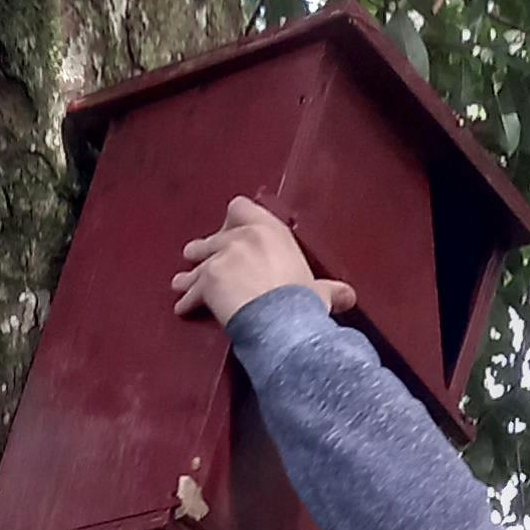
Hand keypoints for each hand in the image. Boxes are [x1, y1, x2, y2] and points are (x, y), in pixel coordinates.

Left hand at [172, 193, 359, 331]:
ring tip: (181, 281)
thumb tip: (348, 297)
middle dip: (206, 249)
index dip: (233, 221)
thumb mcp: (319, 292)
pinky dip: (187, 301)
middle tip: (198, 255)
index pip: (241, 208)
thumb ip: (329, 290)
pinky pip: (191, 291)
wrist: (282, 321)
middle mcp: (243, 236)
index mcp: (270, 230)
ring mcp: (222, 256)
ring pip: (198, 262)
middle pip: (215, 237)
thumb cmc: (302, 303)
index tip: (231, 232)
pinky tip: (183, 309)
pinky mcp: (207, 279)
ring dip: (189, 273)